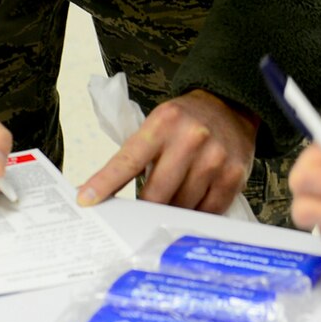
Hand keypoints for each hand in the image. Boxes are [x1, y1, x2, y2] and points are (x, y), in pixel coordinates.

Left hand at [78, 90, 258, 213]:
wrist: (230, 106)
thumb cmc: (185, 121)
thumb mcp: (157, 125)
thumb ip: (134, 157)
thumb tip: (100, 194)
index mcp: (164, 123)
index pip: (128, 160)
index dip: (105, 183)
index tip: (86, 200)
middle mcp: (191, 138)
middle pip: (156, 193)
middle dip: (144, 209)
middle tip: (137, 215)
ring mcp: (215, 158)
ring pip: (181, 206)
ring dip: (171, 212)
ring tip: (170, 204)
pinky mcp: (234, 175)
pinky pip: (207, 211)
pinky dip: (195, 214)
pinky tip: (192, 205)